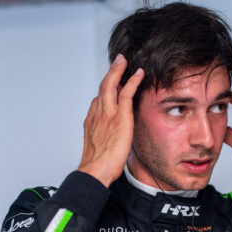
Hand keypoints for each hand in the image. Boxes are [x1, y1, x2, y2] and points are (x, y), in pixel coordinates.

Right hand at [78, 54, 143, 186]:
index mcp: (92, 121)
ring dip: (118, 70)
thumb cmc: (98, 166)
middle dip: (110, 73)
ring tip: (124, 60)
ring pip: (111, 85)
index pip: (98, 100)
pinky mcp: (120, 117)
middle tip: (117, 62)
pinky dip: (132, 81)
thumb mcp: (98, 148)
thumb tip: (111, 138)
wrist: (95, 171)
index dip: (105, 91)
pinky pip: (126, 93)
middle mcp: (97, 114)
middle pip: (102, 87)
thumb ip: (104, 138)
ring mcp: (108, 114)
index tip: (112, 84)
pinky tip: (138, 74)